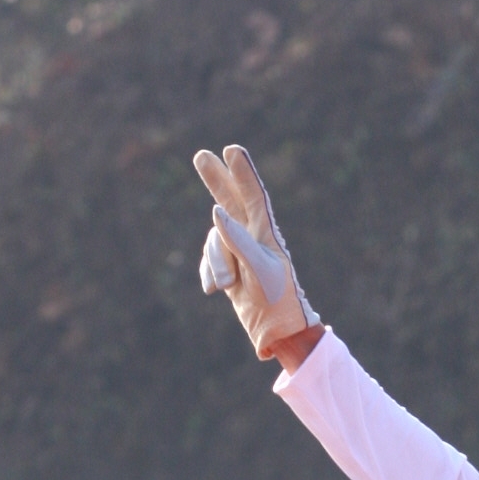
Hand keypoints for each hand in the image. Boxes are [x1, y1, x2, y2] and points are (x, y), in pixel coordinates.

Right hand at [194, 144, 318, 358]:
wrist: (276, 329)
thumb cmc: (277, 298)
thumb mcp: (260, 268)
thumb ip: (238, 239)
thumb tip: (216, 210)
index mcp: (266, 232)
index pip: (253, 195)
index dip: (243, 172)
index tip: (232, 150)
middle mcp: (251, 236)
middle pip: (230, 200)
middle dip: (215, 179)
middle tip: (201, 156)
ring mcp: (237, 251)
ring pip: (213, 239)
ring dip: (215, 262)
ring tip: (225, 285)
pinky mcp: (227, 267)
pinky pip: (208, 260)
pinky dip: (209, 273)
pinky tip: (214, 290)